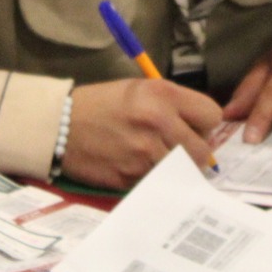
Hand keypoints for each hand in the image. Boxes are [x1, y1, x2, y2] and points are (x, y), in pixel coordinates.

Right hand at [63, 78, 223, 189]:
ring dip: (174, 166)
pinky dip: (154, 177)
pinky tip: (136, 165)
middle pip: (203, 150)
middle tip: (175, 146)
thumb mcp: (139, 90)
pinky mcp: (133, 176)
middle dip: (193, 150)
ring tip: (154, 156)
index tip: (192, 127)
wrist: (59, 126)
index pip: (212, 115)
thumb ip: (173, 105)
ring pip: (183, 169)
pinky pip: (159, 181)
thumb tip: (200, 128)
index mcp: (162, 95)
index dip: (204, 124)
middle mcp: (158, 122)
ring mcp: (145, 153)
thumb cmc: (101, 104)